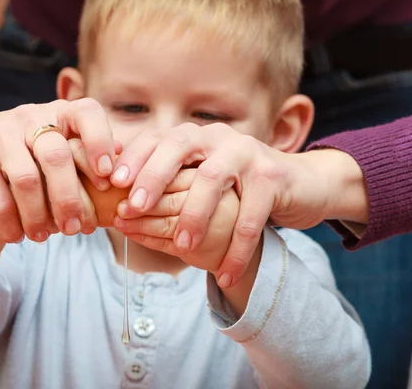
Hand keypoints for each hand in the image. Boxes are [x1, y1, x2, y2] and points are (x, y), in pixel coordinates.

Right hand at [0, 100, 116, 242]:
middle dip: (70, 200)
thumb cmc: (21, 149)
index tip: (108, 179)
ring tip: (43, 237)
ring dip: (39, 216)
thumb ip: (83, 152)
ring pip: (27, 180)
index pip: (87, 113)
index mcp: (58, 112)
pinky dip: (9, 222)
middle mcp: (30, 118)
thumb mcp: (51, 142)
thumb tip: (122, 169)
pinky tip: (15, 236)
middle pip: (57, 157)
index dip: (102, 144)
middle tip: (76, 230)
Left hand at [110, 123, 366, 287]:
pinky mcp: (272, 177)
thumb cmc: (238, 187)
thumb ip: (170, 182)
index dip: (133, 158)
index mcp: (194, 137)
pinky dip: (237, 249)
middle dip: (153, 176)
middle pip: (179, 146)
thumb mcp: (202, 178)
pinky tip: (226, 276)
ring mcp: (246, 152)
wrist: (300, 184)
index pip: (156, 138)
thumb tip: (119, 202)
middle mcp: (217, 137)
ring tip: (183, 248)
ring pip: (212, 179)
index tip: (112, 184)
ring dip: (194, 215)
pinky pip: (250, 215)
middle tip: (134, 208)